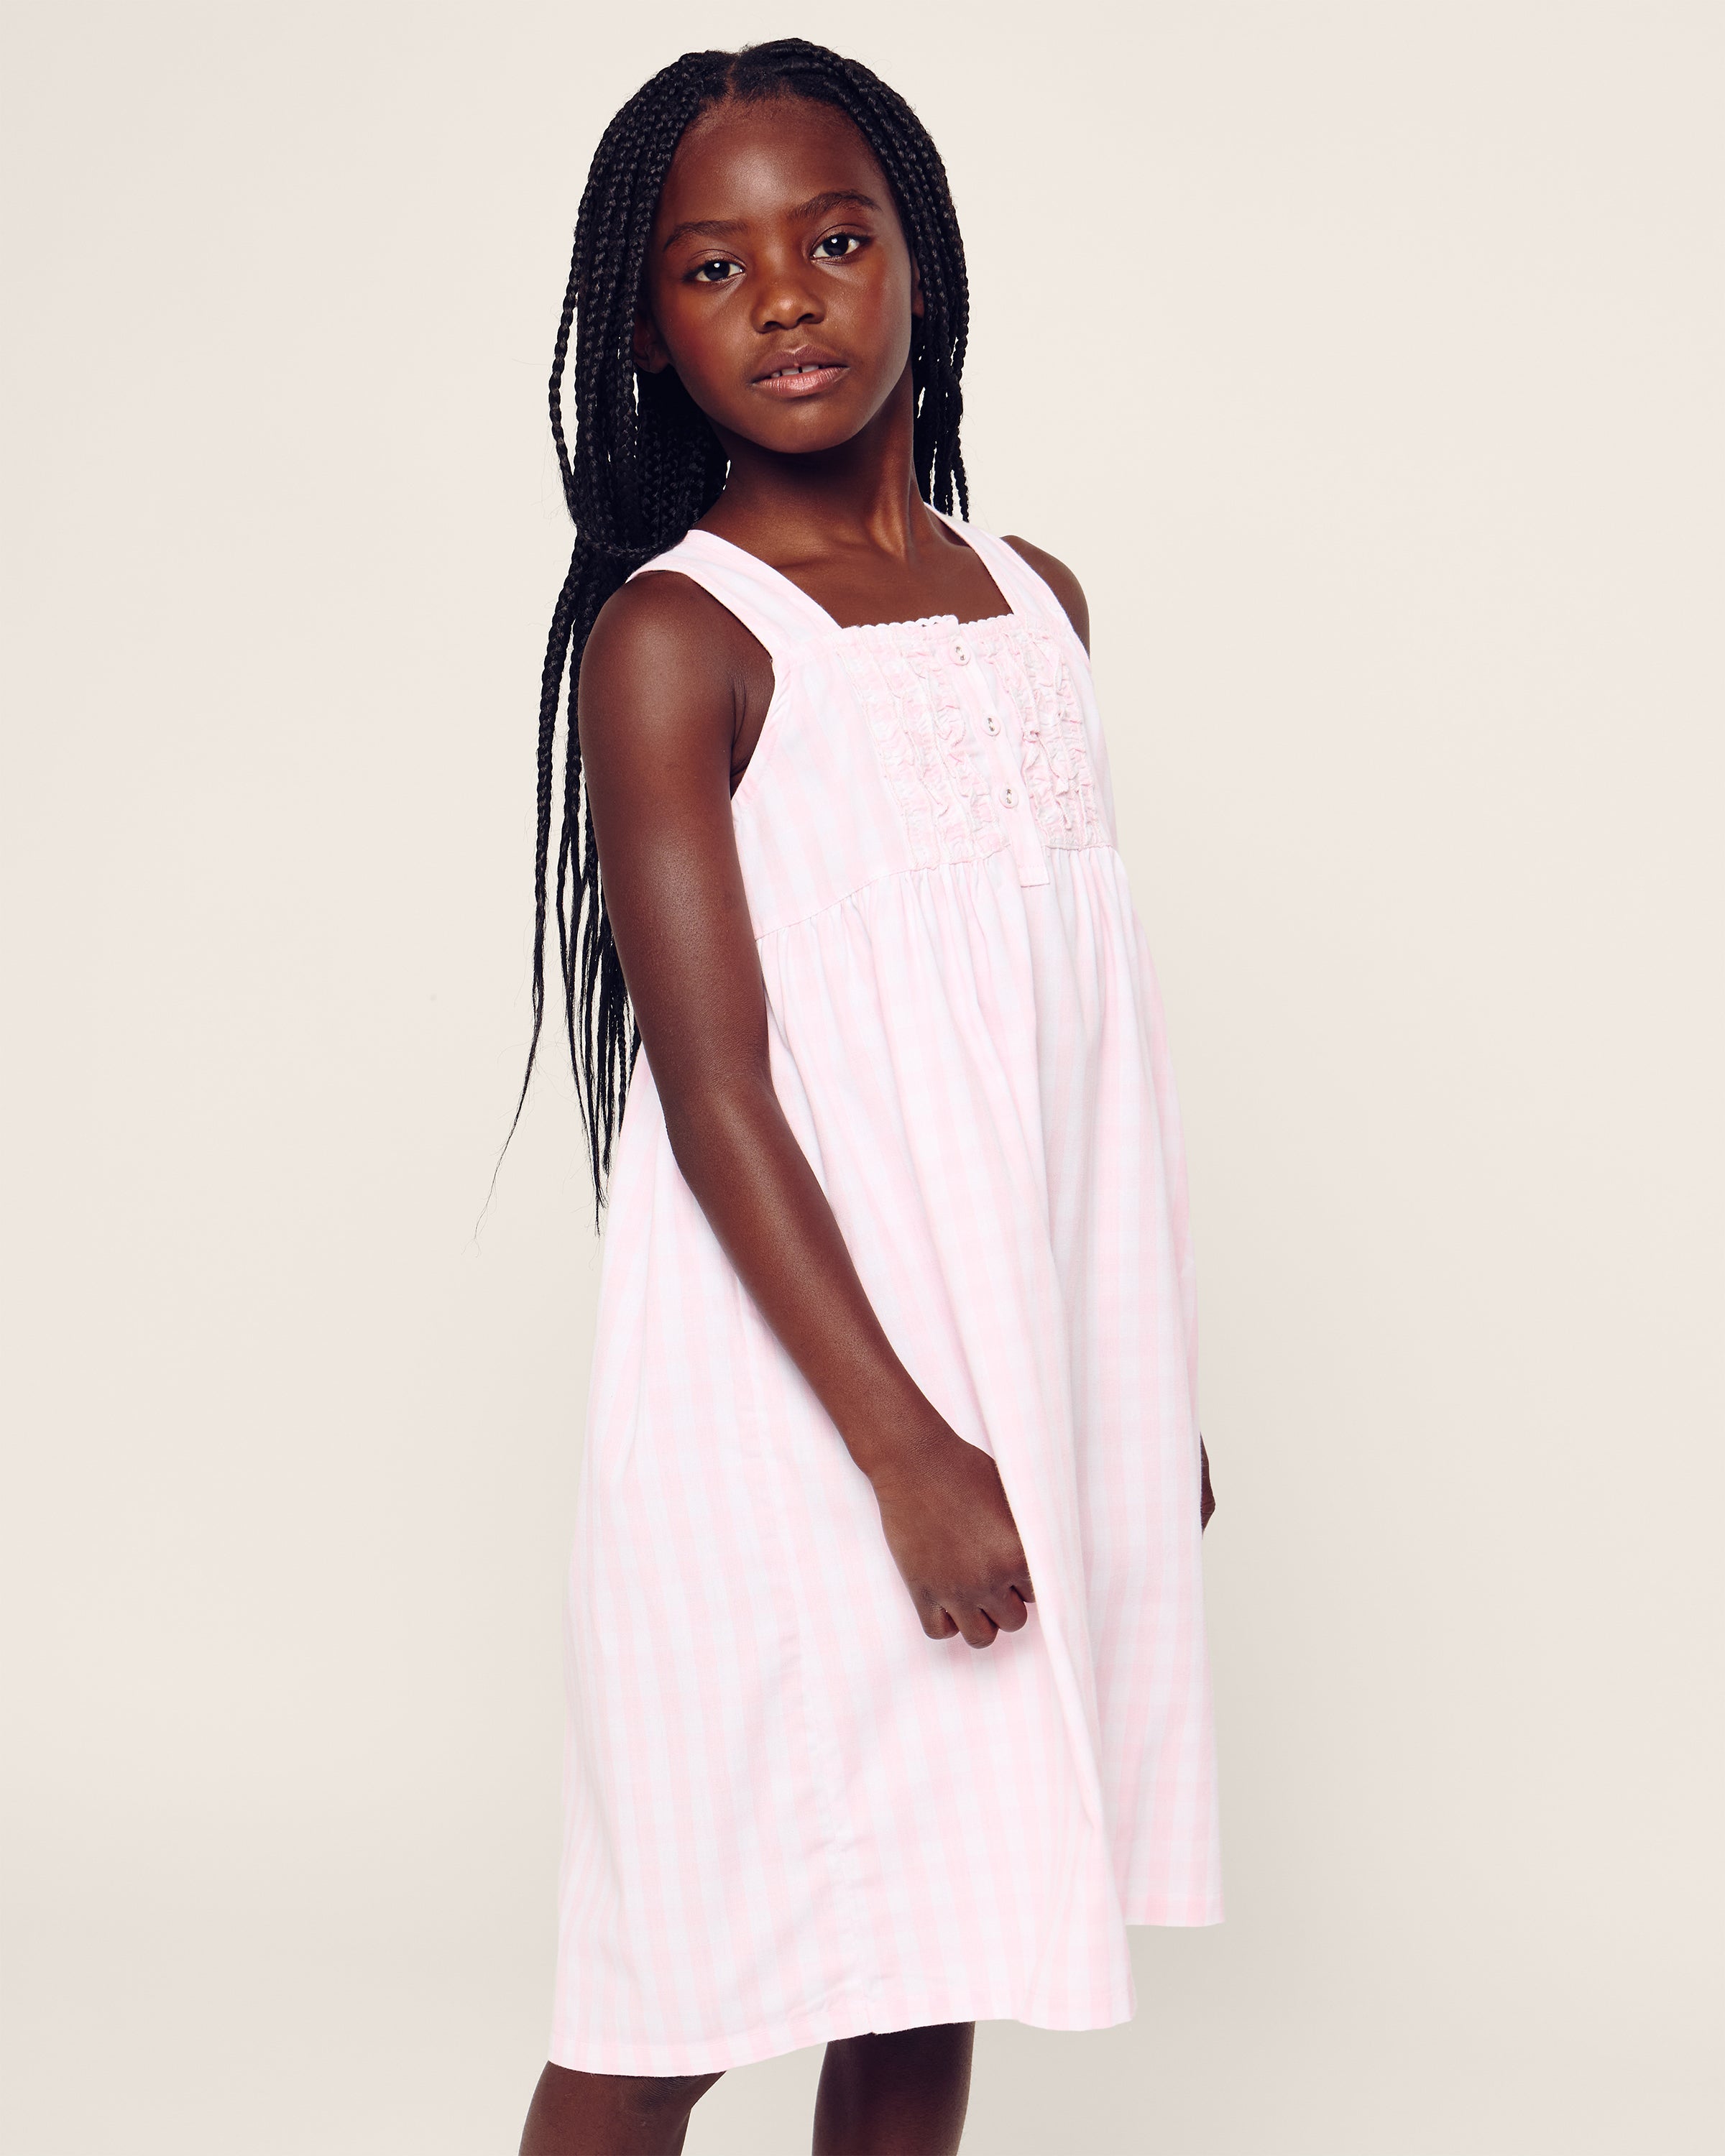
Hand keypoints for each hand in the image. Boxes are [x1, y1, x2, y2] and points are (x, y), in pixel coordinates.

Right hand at [865, 1419, 1034, 1647]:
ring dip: (981, 1620)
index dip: (1026, 1581)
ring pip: (981, 1637)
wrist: (915, 1461)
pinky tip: (946, 1599)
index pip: (1041, 1594)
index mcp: (1019, 1554)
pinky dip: (946, 1622)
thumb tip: (1043, 1558)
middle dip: (1006, 1603)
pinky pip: (939, 1631)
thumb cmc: (965, 1469)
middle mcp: (991, 1578)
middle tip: (992, 1578)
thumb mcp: (1011, 1498)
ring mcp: (955, 1589)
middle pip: (1014, 1621)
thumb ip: (1028, 1535)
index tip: (1012, 1568)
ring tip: (973, 1595)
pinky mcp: (922, 1590)